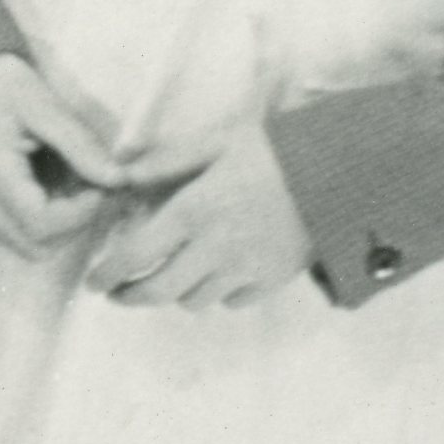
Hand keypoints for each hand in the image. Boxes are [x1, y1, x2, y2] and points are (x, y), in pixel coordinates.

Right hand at [0, 57, 129, 256]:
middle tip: (95, 186)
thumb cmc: (1, 87)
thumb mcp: (44, 103)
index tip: (102, 182)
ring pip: (32, 248)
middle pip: (38, 246)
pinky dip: (52, 221)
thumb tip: (119, 180)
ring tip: (79, 185)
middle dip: (77, 224)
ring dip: (66, 226)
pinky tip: (61, 187)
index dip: (81, 212)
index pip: (40, 224)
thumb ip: (80, 144)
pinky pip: (24, 236)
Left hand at [82, 118, 312, 307]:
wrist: (349, 171)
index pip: (134, 255)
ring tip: (169, 277)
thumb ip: (168, 161)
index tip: (94, 280)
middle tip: (118, 293)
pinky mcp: (273, 280)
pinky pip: (232, 302)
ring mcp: (245, 268)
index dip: (107, 274)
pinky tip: (216, 275)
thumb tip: (123, 176)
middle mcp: (215, 247)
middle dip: (130, 296)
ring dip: (174, 293)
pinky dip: (217, 294)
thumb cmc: (282, 148)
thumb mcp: (220, 141)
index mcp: (195, 209)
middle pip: (157, 291)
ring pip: (192, 301)